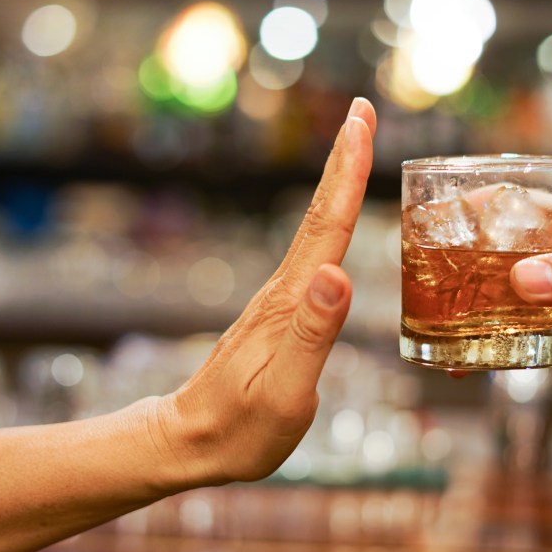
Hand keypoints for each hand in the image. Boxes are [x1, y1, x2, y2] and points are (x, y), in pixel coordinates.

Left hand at [152, 98, 376, 486]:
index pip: (327, 226)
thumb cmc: (240, 429)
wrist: (190, 442)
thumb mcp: (284, 393)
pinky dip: (331, 221)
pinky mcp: (281, 314)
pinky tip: (337, 222)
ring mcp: (281, 300)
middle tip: (361, 110)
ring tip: (356, 147)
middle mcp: (285, 289)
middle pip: (321, 214)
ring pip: (316, 230)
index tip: (360, 121)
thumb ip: (312, 334)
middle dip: (344, 159)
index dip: (347, 171)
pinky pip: (314, 255)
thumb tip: (338, 272)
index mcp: (291, 302)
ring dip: (338, 184)